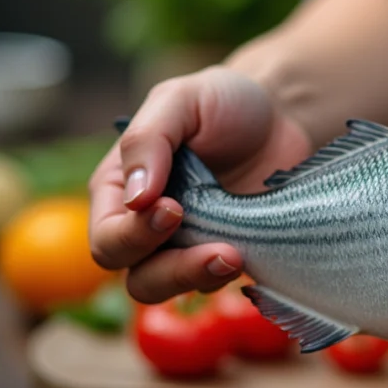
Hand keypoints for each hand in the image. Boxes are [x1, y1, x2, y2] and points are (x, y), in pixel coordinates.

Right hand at [88, 67, 313, 303]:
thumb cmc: (221, 101)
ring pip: (175, 288)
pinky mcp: (227, 252)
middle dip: (172, 271)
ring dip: (201, 279)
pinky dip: (232, 276)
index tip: (173, 210)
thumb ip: (148, 139)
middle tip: (218, 248)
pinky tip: (253, 254)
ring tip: (236, 257)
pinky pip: (218, 282)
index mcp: (119, 188)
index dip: (133, 235)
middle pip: (138, 276)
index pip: (108, 236)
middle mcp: (146, 225)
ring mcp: (188, 243)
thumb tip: (135, 198)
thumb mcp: (181, 99)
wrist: (279, 112)